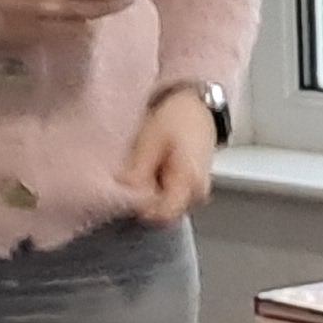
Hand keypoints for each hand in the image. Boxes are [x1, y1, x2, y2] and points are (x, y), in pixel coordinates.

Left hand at [126, 88, 218, 223]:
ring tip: (143, 168)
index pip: (161, 216)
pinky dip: (156, 189)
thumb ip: (138, 173)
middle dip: (143, 200)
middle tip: (132, 174)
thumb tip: (125, 194)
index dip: (138, 206)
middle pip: (162, 215)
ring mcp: (197, 194)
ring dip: (149, 194)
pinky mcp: (192, 191)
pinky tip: (151, 170)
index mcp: (190, 183)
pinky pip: (169, 200)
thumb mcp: (149, 141)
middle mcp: (198, 195)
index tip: (125, 189)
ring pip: (165, 208)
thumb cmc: (174, 119)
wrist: (194, 106)